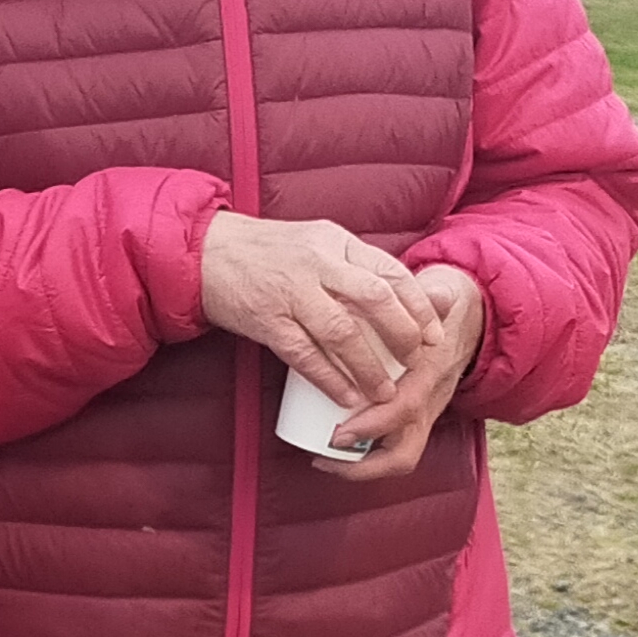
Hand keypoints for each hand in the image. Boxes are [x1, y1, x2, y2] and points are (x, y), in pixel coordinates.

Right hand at [198, 211, 440, 405]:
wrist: (204, 251)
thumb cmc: (264, 251)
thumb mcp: (315, 241)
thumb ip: (352, 264)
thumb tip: (401, 294)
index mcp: (335, 242)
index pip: (389, 271)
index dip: (418, 306)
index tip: (433, 334)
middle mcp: (316, 264)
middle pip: (374, 299)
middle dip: (402, 335)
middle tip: (415, 363)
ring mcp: (289, 292)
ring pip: (341, 331)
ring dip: (368, 366)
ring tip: (385, 391)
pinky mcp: (265, 319)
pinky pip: (303, 354)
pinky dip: (328, 378)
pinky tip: (346, 395)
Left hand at [310, 261, 485, 480]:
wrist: (468, 320)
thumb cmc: (440, 310)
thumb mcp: (441, 298)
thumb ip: (436, 297)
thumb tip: (438, 296)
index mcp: (431, 375)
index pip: (406, 409)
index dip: (373, 424)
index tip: (338, 433)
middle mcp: (428, 403)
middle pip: (403, 452)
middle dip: (362, 464)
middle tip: (322, 455)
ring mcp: (421, 416)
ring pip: (398, 457)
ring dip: (359, 467)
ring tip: (321, 459)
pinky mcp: (411, 419)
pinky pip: (391, 448)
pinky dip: (362, 457)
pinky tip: (330, 452)